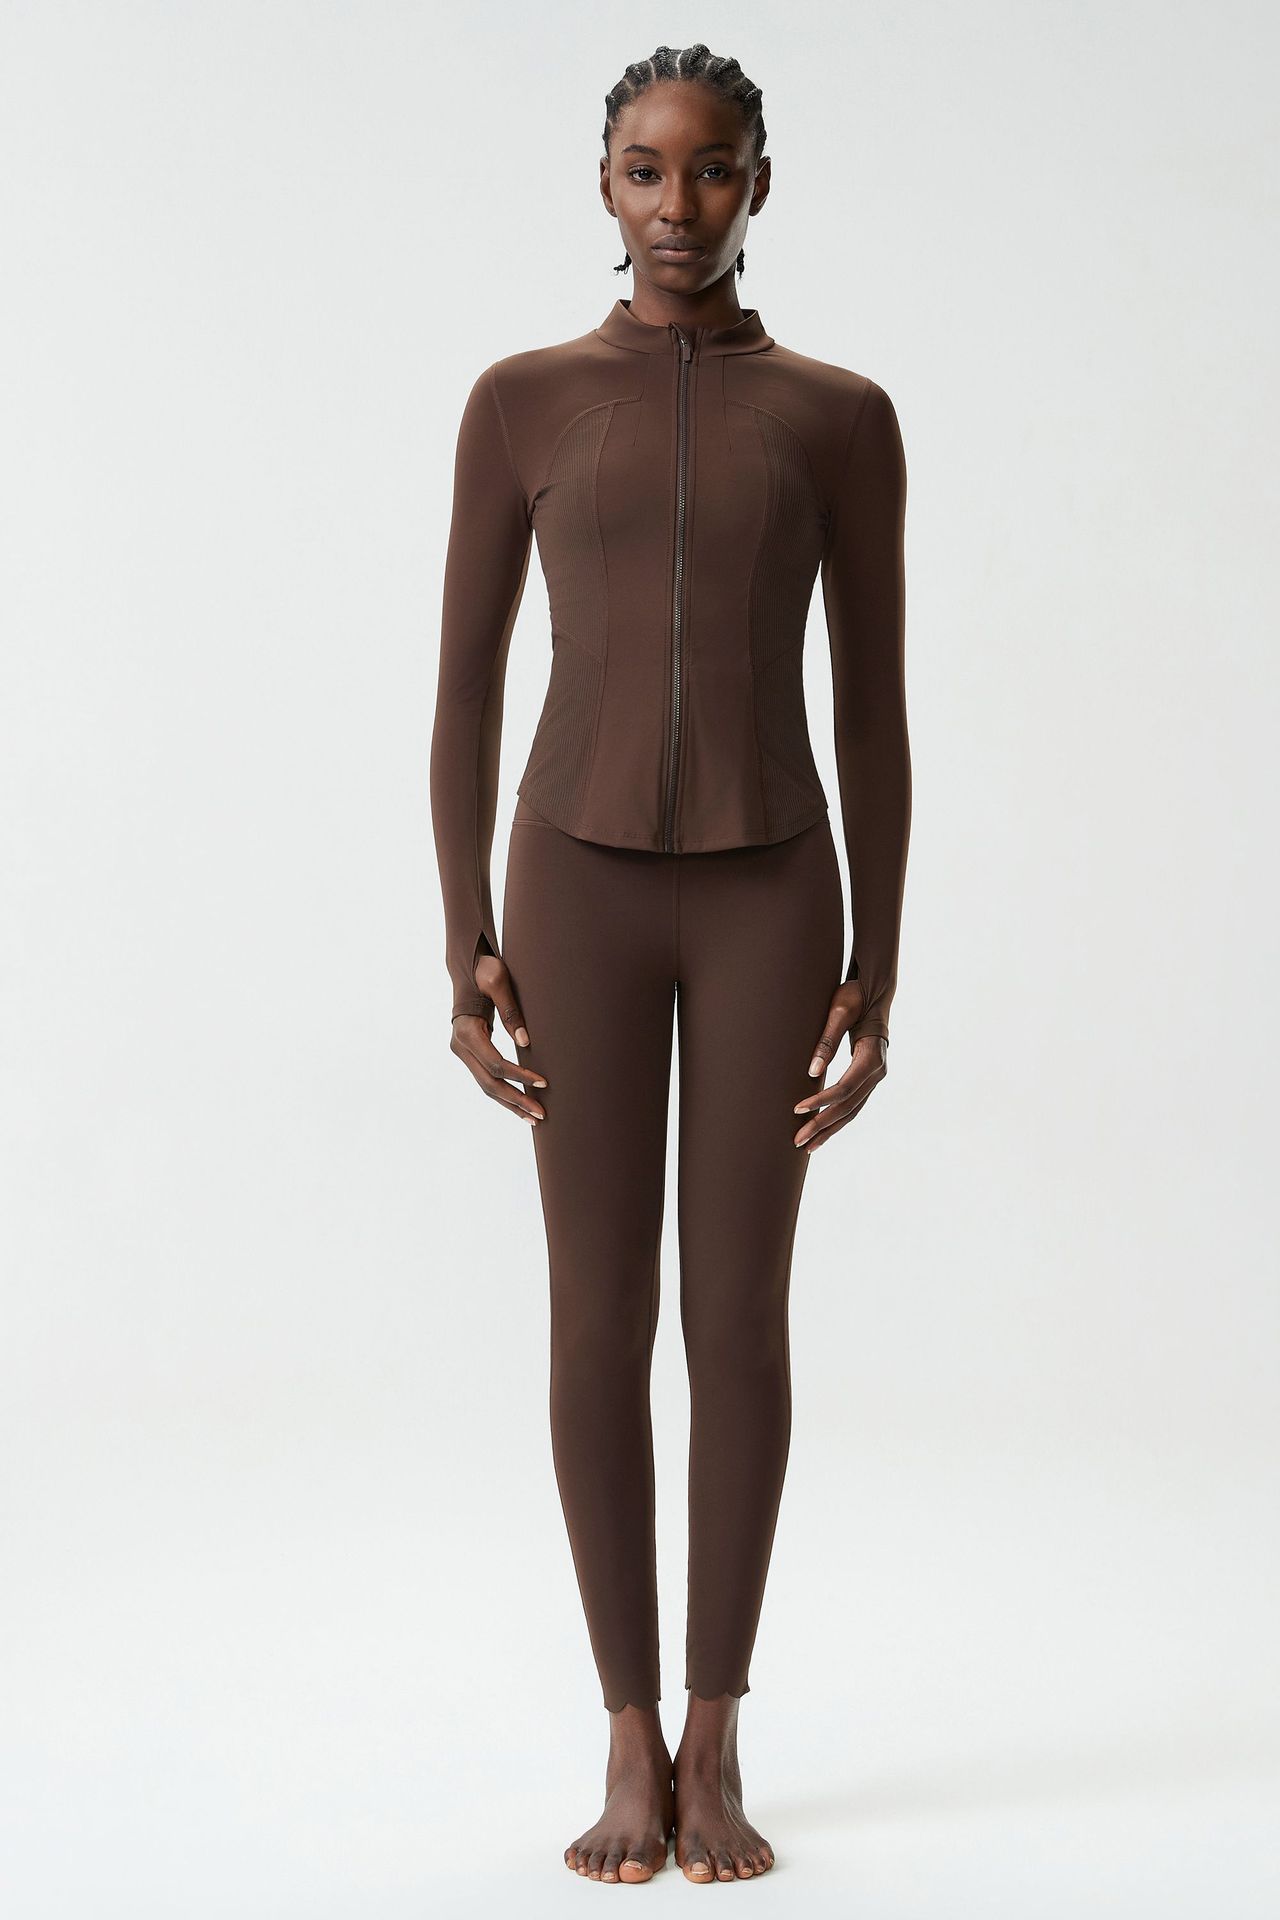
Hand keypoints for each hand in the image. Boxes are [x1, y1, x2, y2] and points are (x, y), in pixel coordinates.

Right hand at [451, 949, 548, 1124]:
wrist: (466, 966)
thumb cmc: (483, 969)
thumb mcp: (498, 981)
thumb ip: (511, 1011)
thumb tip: (526, 1042)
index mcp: (467, 1031)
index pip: (496, 1064)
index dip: (520, 1076)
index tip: (544, 1082)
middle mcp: (461, 1046)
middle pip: (490, 1083)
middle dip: (516, 1100)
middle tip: (542, 1114)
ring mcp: (463, 1051)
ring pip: (486, 1086)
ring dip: (510, 1103)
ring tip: (534, 1118)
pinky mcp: (470, 1052)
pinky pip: (487, 1078)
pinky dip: (504, 1093)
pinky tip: (520, 1105)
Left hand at [792, 979, 887, 1153]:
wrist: (875, 992)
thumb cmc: (855, 997)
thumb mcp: (839, 1010)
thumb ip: (826, 1041)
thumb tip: (812, 1072)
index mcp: (871, 1057)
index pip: (844, 1088)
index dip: (821, 1101)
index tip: (797, 1108)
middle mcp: (877, 1072)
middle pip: (848, 1107)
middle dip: (822, 1125)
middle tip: (797, 1140)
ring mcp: (875, 1077)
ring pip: (853, 1111)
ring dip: (830, 1129)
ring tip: (808, 1146)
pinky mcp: (868, 1078)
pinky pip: (854, 1105)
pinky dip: (838, 1120)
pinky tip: (823, 1131)